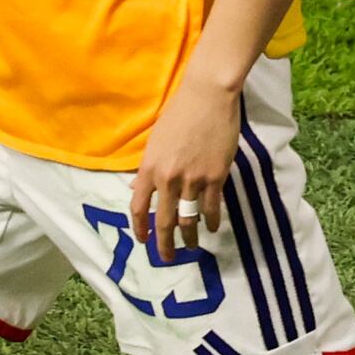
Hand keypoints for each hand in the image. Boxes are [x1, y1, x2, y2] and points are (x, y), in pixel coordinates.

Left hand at [130, 66, 242, 262]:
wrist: (208, 96)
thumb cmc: (180, 113)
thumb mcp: (156, 142)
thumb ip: (149, 169)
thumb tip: (140, 190)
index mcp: (149, 169)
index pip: (139, 208)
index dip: (141, 228)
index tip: (144, 241)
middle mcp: (168, 179)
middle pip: (164, 221)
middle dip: (165, 244)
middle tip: (167, 258)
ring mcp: (193, 179)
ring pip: (189, 218)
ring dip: (190, 237)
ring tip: (193, 247)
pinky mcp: (215, 176)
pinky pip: (212, 206)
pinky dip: (212, 220)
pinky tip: (213, 226)